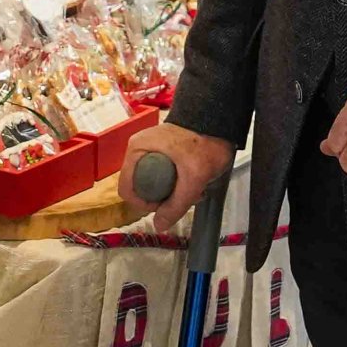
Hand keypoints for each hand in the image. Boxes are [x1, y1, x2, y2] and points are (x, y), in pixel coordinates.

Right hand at [118, 121, 236, 234]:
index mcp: (136, 150)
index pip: (126, 188)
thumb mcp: (193, 178)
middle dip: (162, 198)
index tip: (164, 206)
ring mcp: (149, 150)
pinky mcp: (161, 151)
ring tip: (194, 191)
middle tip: (184, 198)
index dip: (142, 203)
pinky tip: (194, 183)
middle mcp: (138, 149)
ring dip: (172, 193)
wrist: (220, 120)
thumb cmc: (205, 143)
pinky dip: (176, 183)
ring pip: (152, 183)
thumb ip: (176, 204)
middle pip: (140, 187)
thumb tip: (159, 226)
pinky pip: (160, 174)